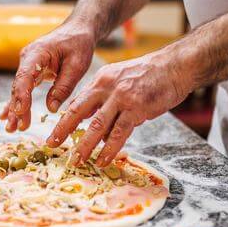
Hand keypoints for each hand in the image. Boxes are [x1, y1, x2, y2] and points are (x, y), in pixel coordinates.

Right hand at [0, 22, 94, 131]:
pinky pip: (23, 89)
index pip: (25, 76)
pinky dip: (18, 102)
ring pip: (19, 90)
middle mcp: (27, 58)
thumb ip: (64, 86)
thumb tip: (51, 108)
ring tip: (11, 129)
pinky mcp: (31, 71)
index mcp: (37, 53)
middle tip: (17, 127)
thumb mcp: (77, 65)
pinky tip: (8, 117)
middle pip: (19, 86)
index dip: (22, 95)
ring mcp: (27, 65)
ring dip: (15, 109)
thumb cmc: (78, 44)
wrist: (77, 30)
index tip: (20, 111)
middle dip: (17, 108)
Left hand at [46, 52, 192, 166]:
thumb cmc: (149, 76)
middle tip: (52, 146)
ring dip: (85, 146)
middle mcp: (107, 87)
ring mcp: (121, 97)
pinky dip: (109, 148)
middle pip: (78, 112)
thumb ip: (104, 99)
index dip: (63, 120)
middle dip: (63, 131)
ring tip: (76, 160)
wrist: (175, 66)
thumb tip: (89, 122)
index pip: (76, 102)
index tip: (53, 134)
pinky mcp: (137, 108)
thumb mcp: (119, 80)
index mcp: (100, 80)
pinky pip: (119, 133)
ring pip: (97, 126)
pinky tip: (103, 160)